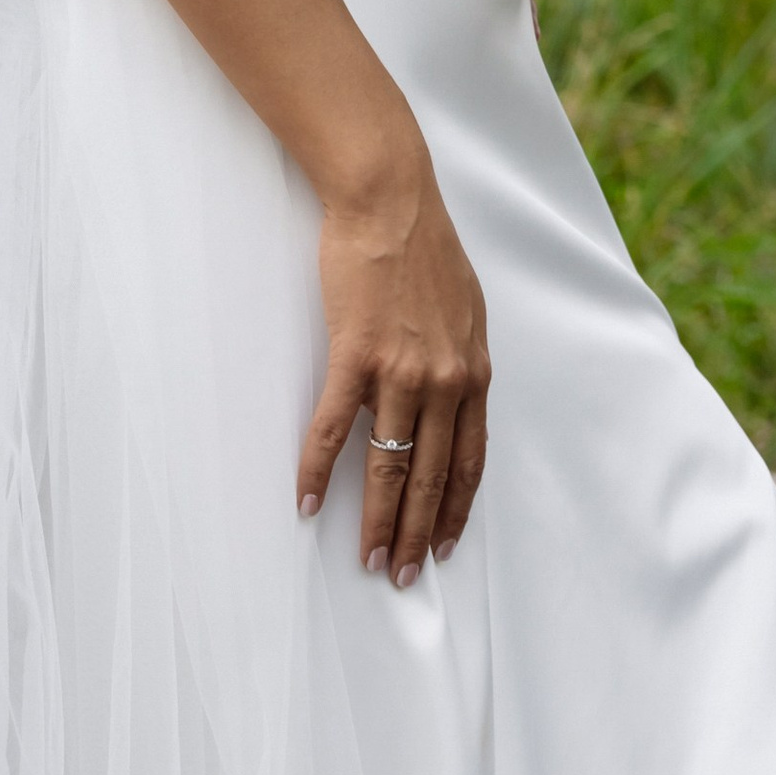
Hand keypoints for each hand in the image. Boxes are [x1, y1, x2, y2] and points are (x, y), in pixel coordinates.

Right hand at [296, 140, 491, 584]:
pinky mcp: (355, 354)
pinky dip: (316, 468)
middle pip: (431, 475)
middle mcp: (443, 380)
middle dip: (414, 532)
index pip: (468, 461)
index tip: (441, 546)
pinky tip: (303, 498)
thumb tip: (455, 390)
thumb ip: (460, 356)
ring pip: (388, 463)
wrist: (389, 200)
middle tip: (400, 575)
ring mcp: (400, 370)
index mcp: (471, 372)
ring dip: (375, 518)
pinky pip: (334, 427)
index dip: (453, 509)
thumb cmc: (424, 245)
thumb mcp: (465, 308)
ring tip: (365, 557)